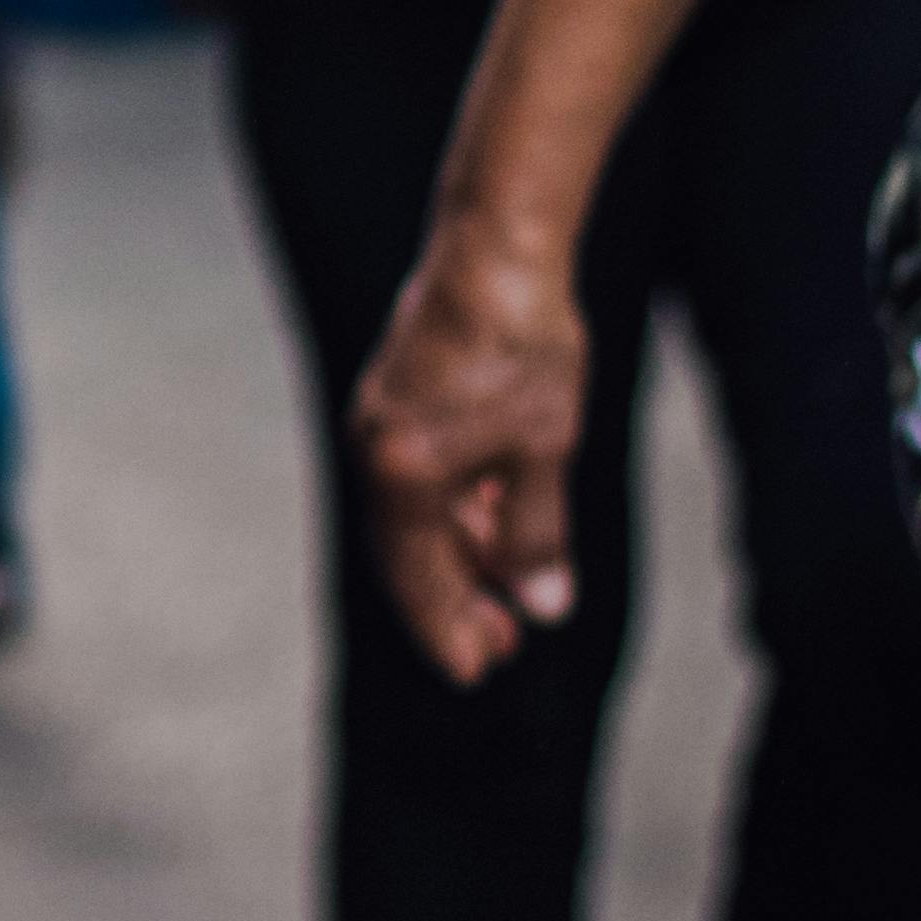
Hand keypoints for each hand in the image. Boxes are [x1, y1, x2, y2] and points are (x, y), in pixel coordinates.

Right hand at [351, 219, 592, 685]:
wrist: (494, 251)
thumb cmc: (520, 344)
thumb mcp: (543, 449)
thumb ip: (535, 532)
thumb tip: (541, 604)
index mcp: (402, 474)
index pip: (418, 579)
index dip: (449, 631)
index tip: (479, 669)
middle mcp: (377, 455)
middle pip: (408, 555)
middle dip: (454, 601)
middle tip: (501, 641)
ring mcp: (381, 428)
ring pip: (415, 519)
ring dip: (459, 556)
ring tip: (508, 584)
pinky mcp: (397, 404)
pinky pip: (419, 482)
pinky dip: (454, 512)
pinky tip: (493, 518)